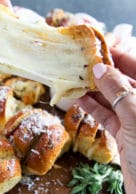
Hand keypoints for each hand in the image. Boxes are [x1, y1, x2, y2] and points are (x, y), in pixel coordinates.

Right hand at [77, 48, 135, 193]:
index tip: (97, 50)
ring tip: (74, 81)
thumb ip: (118, 91)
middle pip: (120, 82)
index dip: (117, 56)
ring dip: (92, 91)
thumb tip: (100, 69)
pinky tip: (77, 99)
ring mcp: (132, 118)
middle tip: (81, 66)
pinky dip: (91, 107)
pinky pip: (104, 114)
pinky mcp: (122, 131)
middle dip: (101, 74)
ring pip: (110, 99)